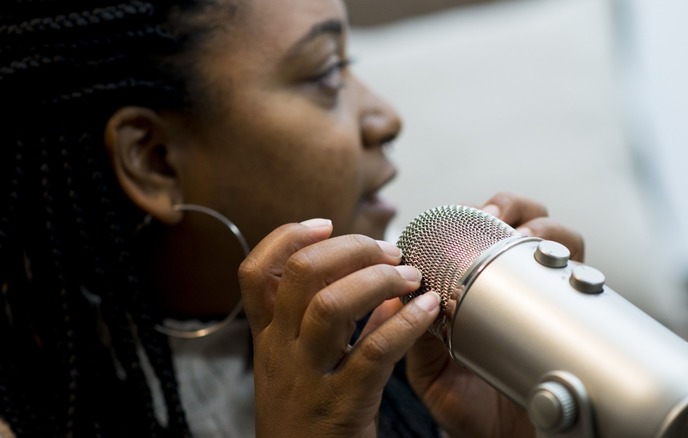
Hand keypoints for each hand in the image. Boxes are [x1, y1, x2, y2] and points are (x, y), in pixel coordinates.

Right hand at [238, 219, 440, 436]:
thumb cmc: (310, 421)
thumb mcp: (305, 369)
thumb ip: (336, 328)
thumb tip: (383, 292)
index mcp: (267, 340)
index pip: (255, 273)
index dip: (287, 238)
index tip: (326, 224)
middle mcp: (280, 353)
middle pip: (300, 275)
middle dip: (349, 249)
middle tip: (388, 249)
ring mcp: (307, 378)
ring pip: (332, 305)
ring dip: (378, 279)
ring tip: (410, 275)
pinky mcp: (341, 404)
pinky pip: (375, 352)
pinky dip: (405, 323)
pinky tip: (429, 310)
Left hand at [403, 192, 584, 437]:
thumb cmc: (468, 408)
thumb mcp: (431, 371)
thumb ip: (416, 335)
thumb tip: (402, 293)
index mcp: (476, 292)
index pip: (482, 234)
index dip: (481, 213)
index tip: (477, 214)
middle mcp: (516, 288)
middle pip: (526, 224)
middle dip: (518, 209)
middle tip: (503, 219)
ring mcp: (547, 300)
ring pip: (560, 241)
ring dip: (546, 229)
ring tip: (529, 239)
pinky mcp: (576, 318)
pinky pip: (583, 279)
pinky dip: (575, 263)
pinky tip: (558, 268)